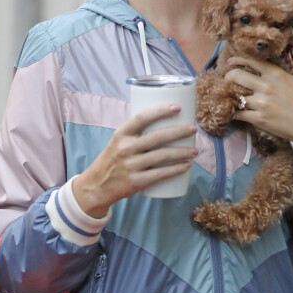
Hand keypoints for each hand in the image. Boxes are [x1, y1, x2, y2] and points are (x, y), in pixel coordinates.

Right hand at [73, 104, 197, 217]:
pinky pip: (161, 174)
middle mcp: (126, 148)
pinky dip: (176, 169)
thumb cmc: (113, 159)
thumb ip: (136, 132)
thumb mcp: (118, 141)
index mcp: (121, 134)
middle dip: (180, 131)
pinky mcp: (136, 181)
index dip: (161, 111)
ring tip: (195, 150)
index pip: (142, 117)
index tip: (177, 107)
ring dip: (183, 152)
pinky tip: (186, 166)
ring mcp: (131, 165)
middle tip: (193, 129)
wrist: (97, 185)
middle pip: (158, 137)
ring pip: (163, 156)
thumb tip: (162, 119)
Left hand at [225, 51, 292, 144]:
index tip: (230, 61)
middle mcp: (265, 86)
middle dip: (229, 76)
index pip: (250, 62)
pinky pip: (238, 114)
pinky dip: (234, 112)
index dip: (237, 60)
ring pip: (235, 95)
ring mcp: (260, 103)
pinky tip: (233, 111)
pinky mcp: (258, 118)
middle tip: (227, 79)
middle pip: (236, 76)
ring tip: (229, 95)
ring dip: (231, 95)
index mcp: (275, 74)